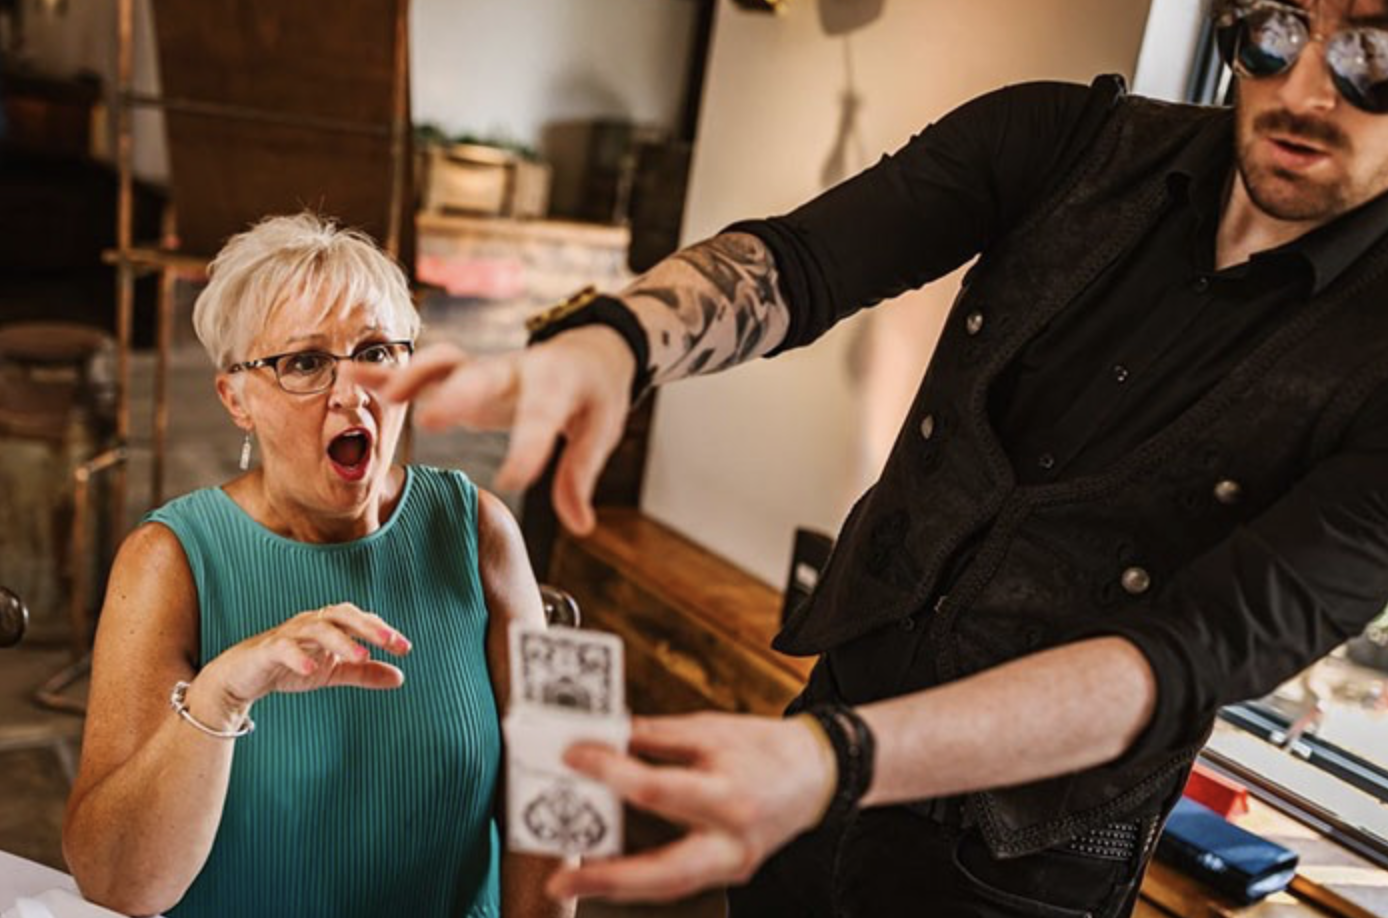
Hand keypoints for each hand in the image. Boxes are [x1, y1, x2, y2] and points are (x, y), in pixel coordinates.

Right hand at [189, 603, 411, 730]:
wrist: (242, 678)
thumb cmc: (290, 667)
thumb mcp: (333, 671)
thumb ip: (364, 672)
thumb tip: (400, 677)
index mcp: (329, 625)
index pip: (360, 620)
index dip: (383, 631)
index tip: (405, 648)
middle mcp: (311, 623)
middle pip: (342, 614)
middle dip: (368, 627)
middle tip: (391, 643)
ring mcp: (288, 634)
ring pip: (317, 627)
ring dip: (341, 640)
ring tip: (362, 657)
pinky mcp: (267, 649)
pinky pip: (284, 647)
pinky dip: (299, 656)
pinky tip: (313, 669)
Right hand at [347, 327, 635, 534]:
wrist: (587, 351)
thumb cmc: (594, 395)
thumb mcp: (600, 433)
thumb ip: (580, 478)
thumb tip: (580, 527)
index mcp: (556, 385)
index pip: (541, 419)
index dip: (526, 450)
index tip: (511, 482)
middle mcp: (515, 371)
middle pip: (484, 379)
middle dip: (459, 396)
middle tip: (433, 420)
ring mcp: (485, 369)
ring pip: (444, 364)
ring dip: (414, 376)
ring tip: (383, 395)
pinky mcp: (464, 374)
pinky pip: (423, 371)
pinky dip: (387, 371)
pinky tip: (351, 374)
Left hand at [545, 712, 835, 902]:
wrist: (819, 775)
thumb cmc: (763, 748)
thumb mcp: (710, 729)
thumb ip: (654, 737)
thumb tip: (603, 735)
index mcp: (730, 796)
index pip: (658, 790)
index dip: (610, 773)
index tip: (573, 755)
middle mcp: (733, 841)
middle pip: (665, 873)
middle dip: (609, 878)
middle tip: (561, 880)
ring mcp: (733, 865)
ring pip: (668, 888)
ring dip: (617, 886)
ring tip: (572, 880)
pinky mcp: (729, 872)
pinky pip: (679, 880)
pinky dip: (641, 877)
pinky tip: (607, 870)